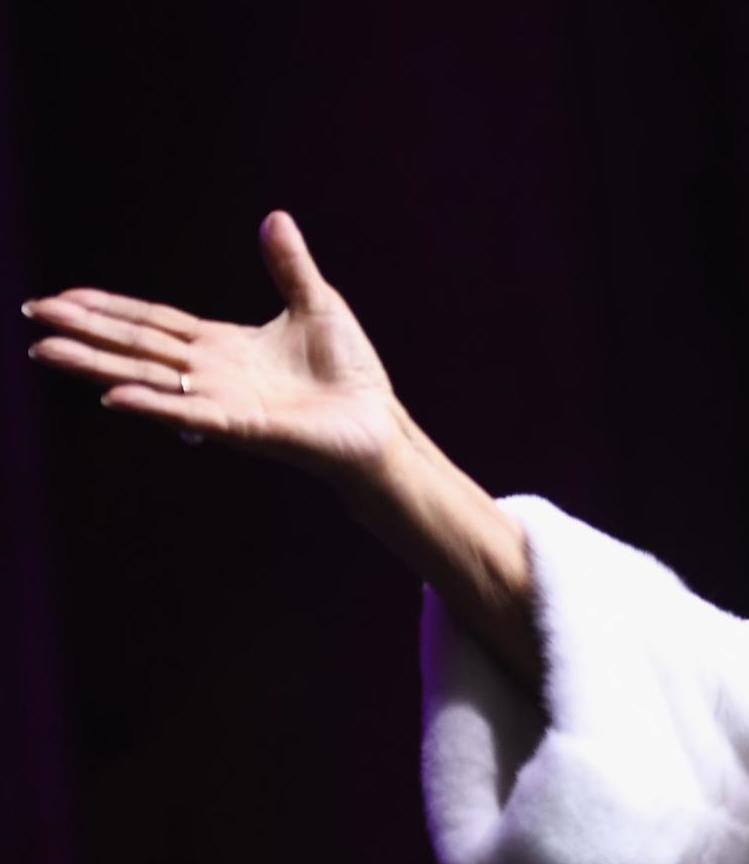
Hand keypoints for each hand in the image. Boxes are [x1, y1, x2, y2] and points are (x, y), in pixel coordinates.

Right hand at [25, 210, 404, 483]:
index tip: (61, 298)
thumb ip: (289, 266)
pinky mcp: (248, 428)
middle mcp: (213, 375)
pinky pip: (194, 414)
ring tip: (46, 353)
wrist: (380, 424)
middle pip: (137, 347)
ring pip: (150, 379)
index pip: (153, 322)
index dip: (108, 309)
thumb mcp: (317, 305)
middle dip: (84, 331)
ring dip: (97, 366)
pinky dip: (155, 406)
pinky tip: (115, 397)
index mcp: (223, 346)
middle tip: (31, 317)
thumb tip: (275, 218)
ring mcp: (225, 402)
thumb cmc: (351, 375)